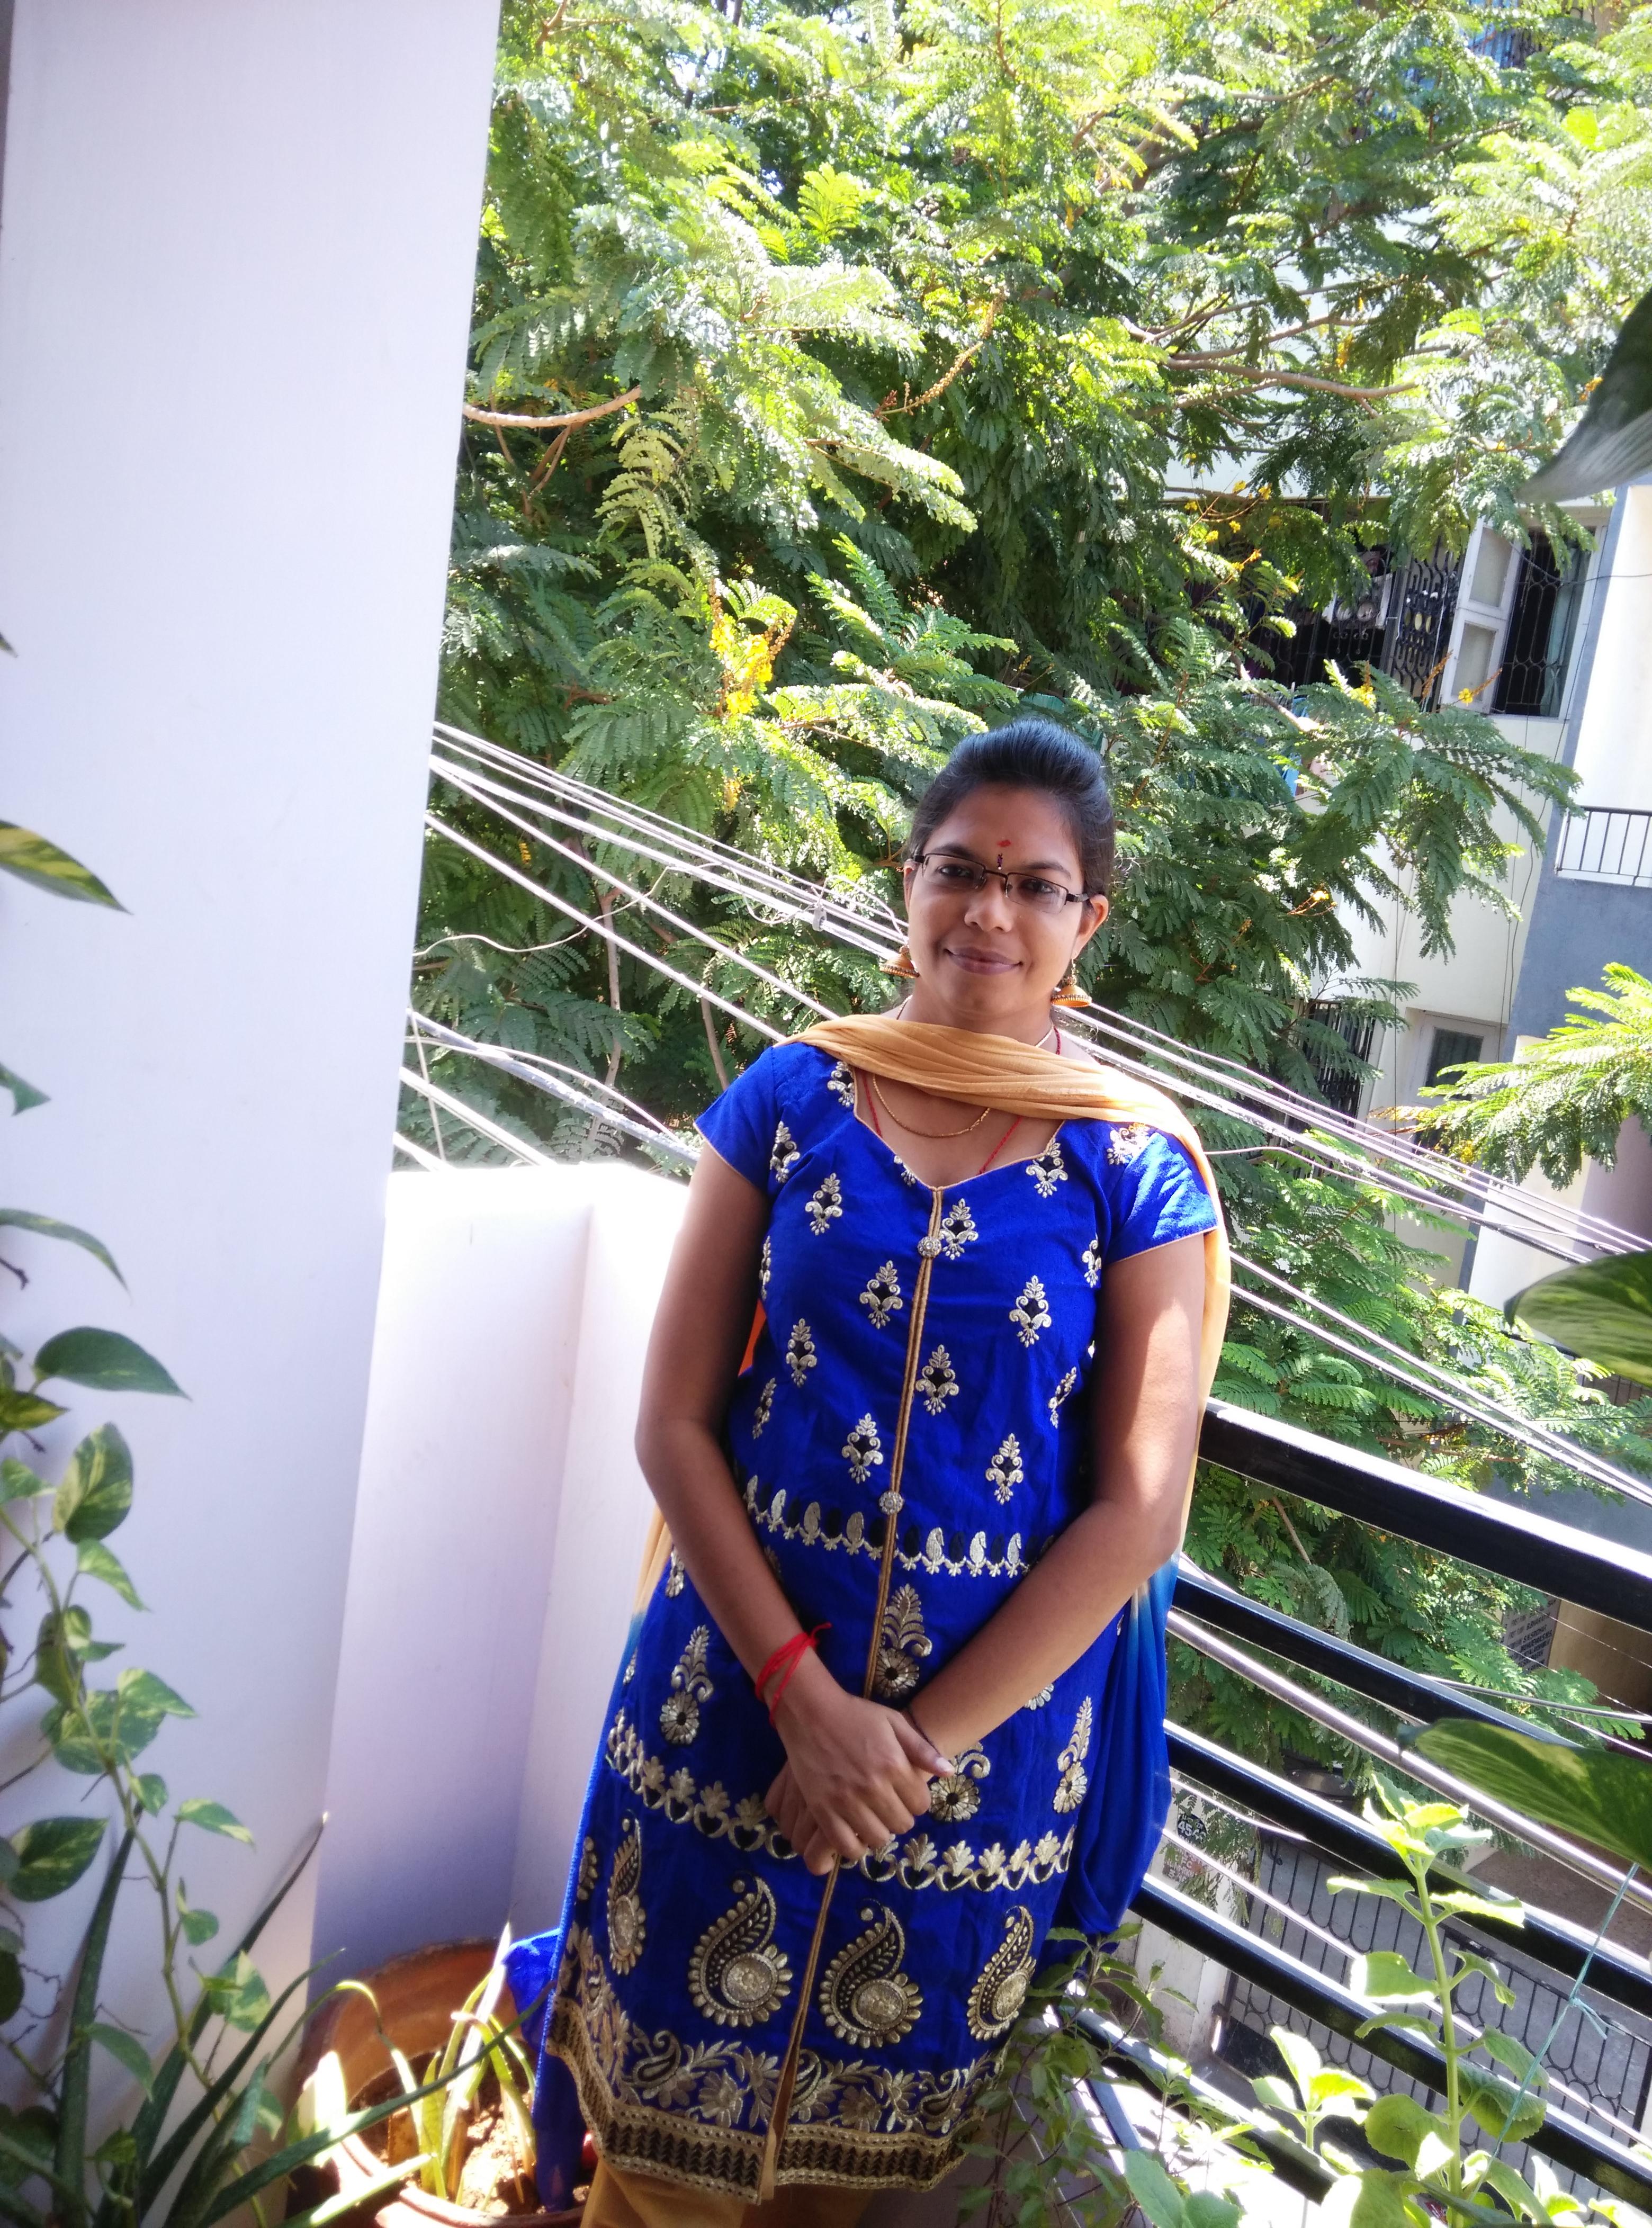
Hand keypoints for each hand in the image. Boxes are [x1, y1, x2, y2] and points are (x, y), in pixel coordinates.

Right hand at [765, 1654, 949, 1875]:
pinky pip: (845, 1846)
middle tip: (888, 1804)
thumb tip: (949, 1772)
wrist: (810, 1712)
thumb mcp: (893, 1722)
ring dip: (879, 1830)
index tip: (905, 1792)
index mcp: (893, 1765)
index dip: (916, 1800)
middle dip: (900, 1815)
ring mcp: (846, 1800)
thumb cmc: (855, 1714)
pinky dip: (853, 1846)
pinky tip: (853, 1830)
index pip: (921, 1804)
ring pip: (878, 1838)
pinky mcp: (822, 1810)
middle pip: (902, 1824)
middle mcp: (873, 1786)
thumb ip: (922, 1749)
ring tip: (872, 1816)